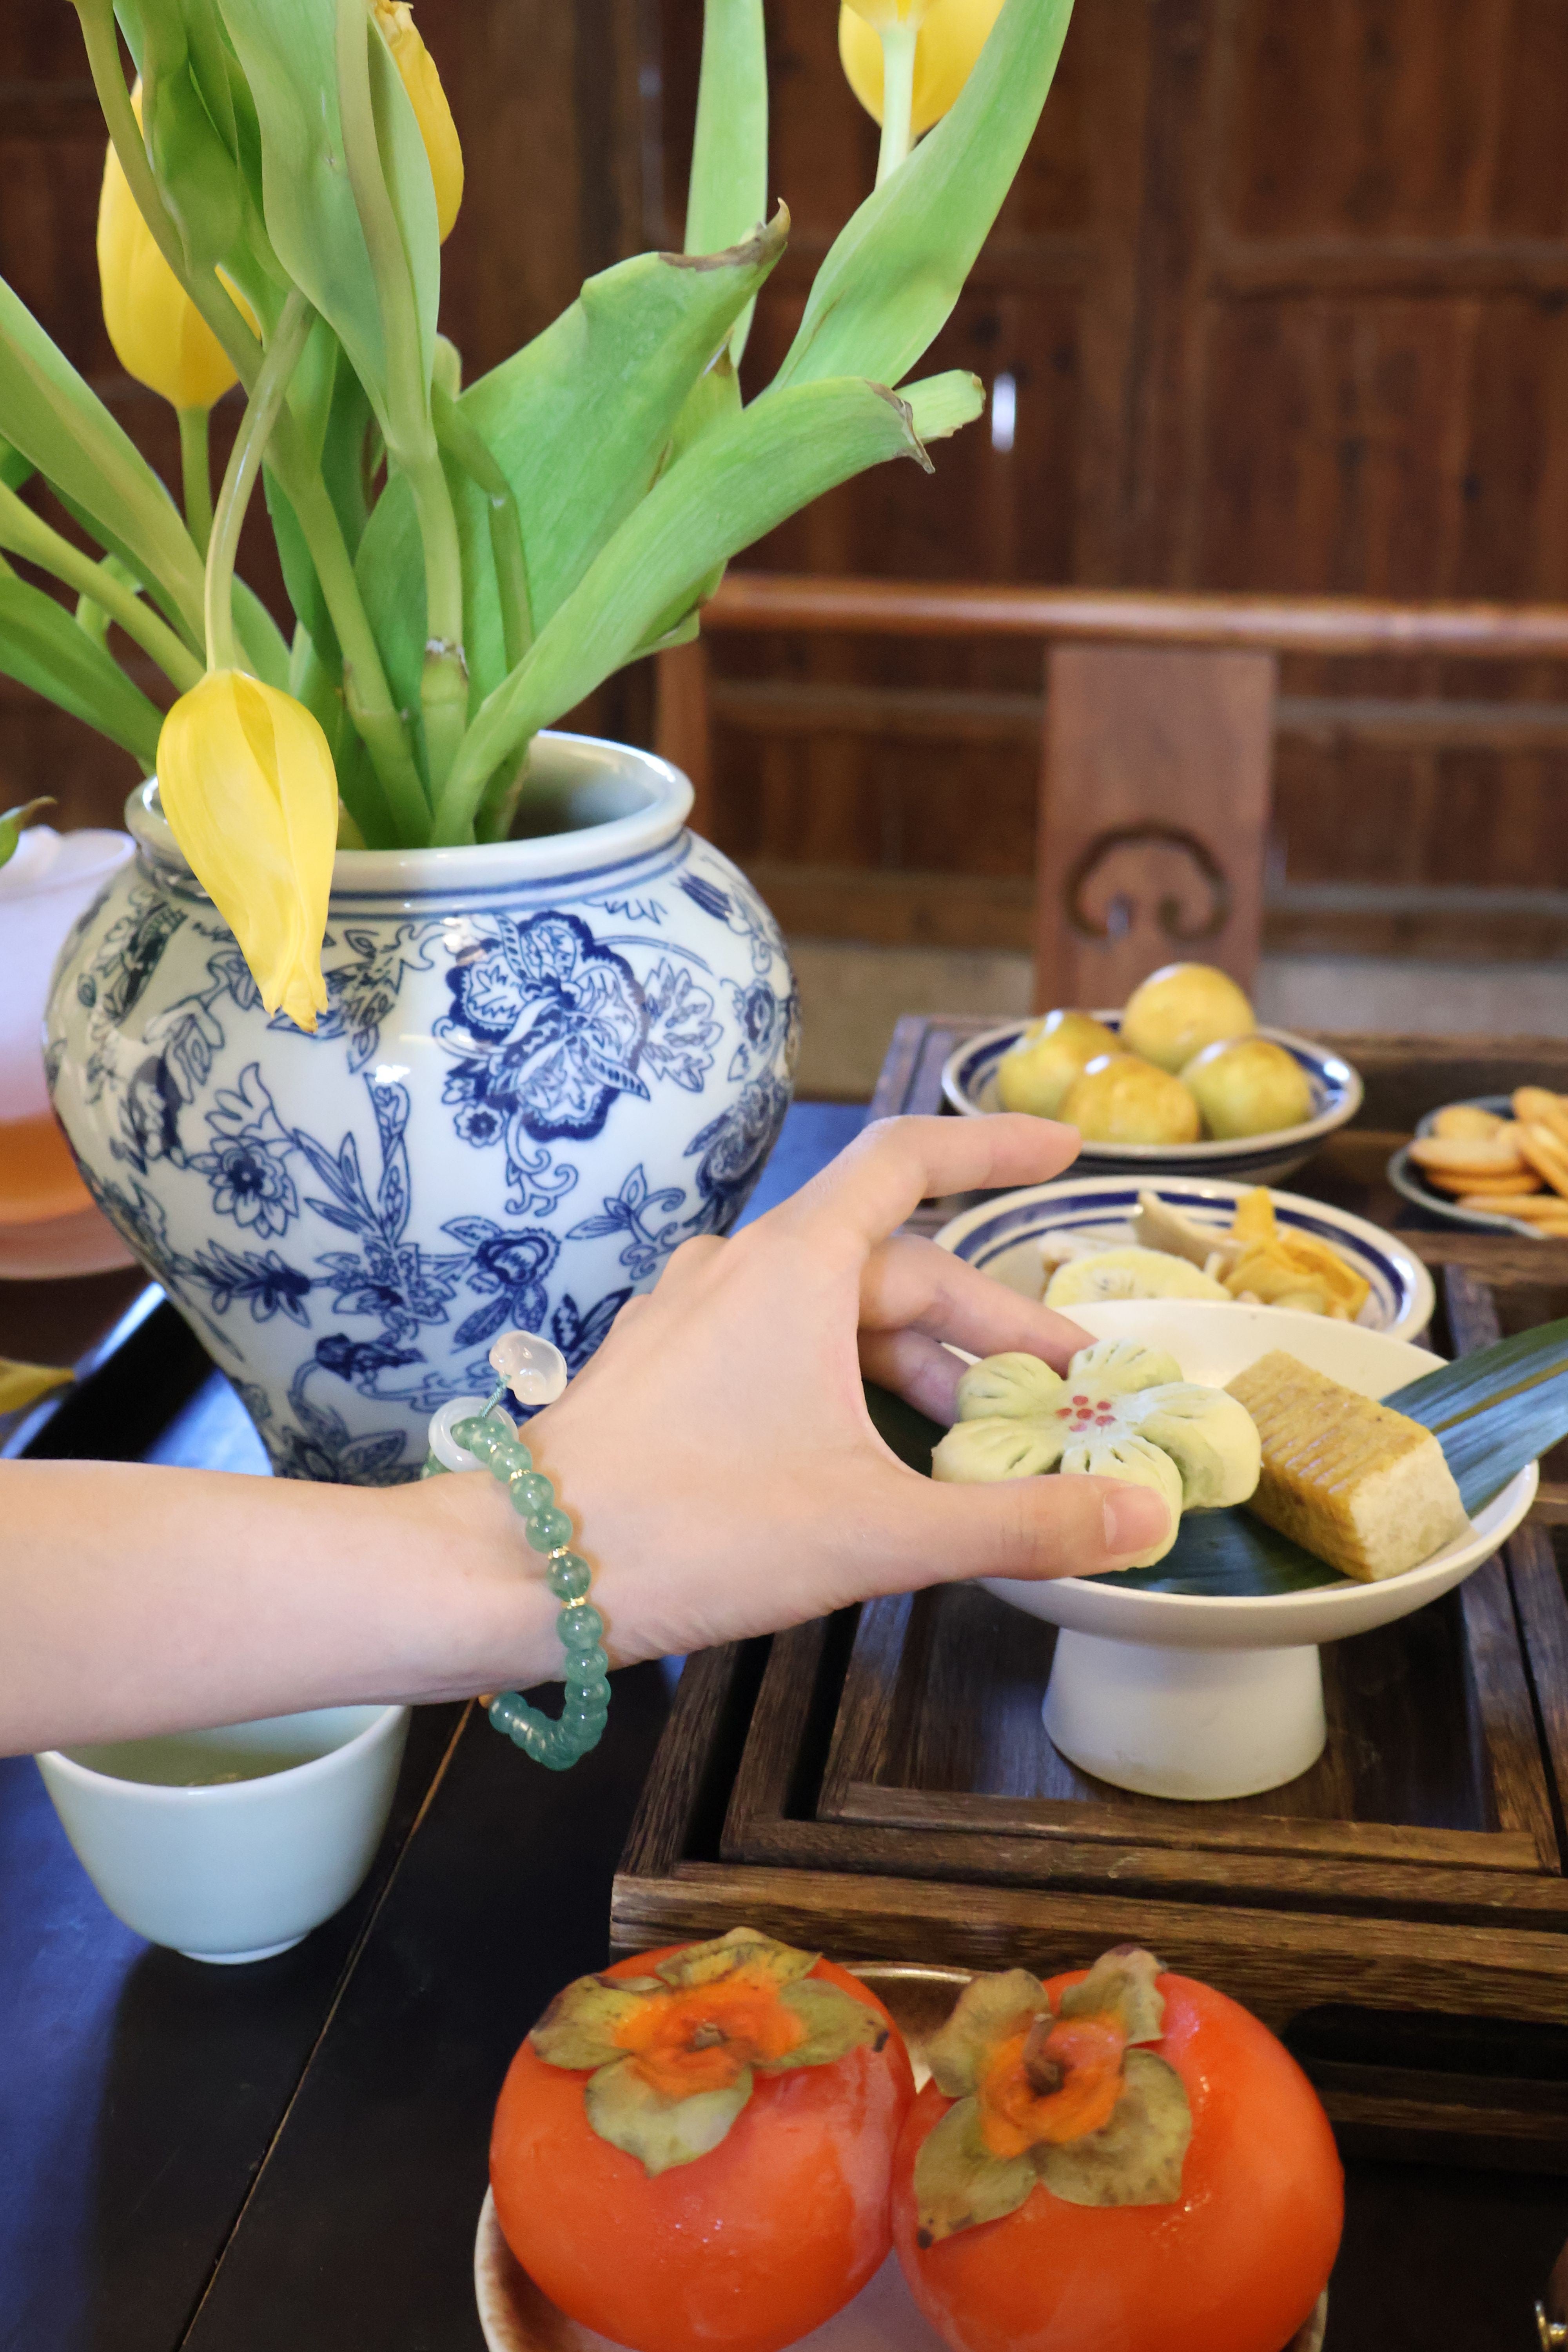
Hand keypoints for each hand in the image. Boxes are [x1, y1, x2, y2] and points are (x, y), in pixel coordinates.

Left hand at [422, 1114, 1170, 1675]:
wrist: (519, 1571)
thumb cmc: (691, 1532)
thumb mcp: (878, 1532)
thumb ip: (1019, 1523)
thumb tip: (1144, 1514)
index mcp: (793, 1267)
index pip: (910, 1159)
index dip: (994, 1146)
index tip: (1063, 1148)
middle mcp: (741, 1270)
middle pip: (894, 1267)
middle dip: (988, 1327)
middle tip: (1068, 1391)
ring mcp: (695, 1318)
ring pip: (837, 1314)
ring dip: (920, 1365)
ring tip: (984, 1438)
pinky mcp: (666, 1371)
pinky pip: (784, 1348)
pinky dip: (851, 1381)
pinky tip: (880, 1452)